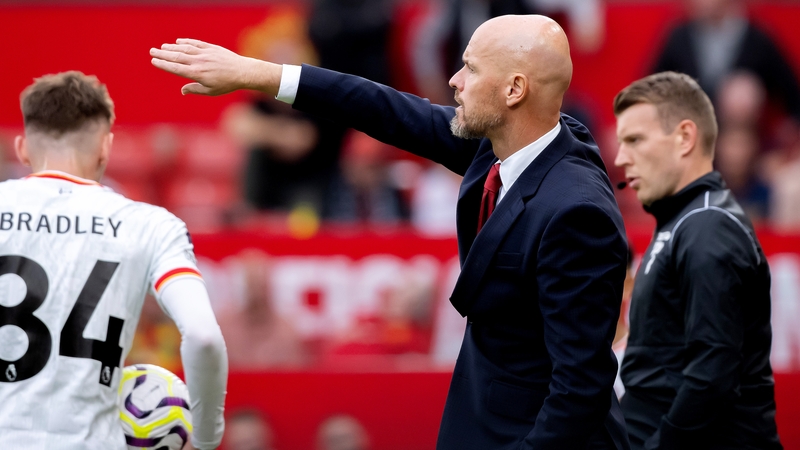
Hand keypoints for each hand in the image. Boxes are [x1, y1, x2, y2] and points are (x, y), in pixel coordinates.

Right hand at [150, 39, 281, 96]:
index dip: (163, 64)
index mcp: (197, 74)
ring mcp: (205, 53)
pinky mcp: (211, 48)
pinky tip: (178, 42)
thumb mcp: (211, 91)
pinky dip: (186, 42)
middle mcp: (198, 62)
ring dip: (172, 47)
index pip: (176, 68)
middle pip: (176, 57)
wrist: (243, 72)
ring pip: (184, 48)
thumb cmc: (227, 84)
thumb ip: (195, 89)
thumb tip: (182, 91)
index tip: (154, 61)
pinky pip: (195, 43)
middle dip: (163, 54)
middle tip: (151, 51)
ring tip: (162, 47)